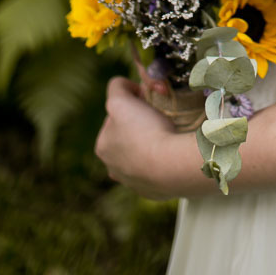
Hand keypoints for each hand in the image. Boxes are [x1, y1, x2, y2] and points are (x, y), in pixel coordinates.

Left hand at [95, 76, 178, 198]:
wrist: (172, 165)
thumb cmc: (143, 130)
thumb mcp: (120, 100)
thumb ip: (116, 88)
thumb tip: (123, 86)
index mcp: (103, 147)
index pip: (116, 115)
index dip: (132, 103)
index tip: (147, 101)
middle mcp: (114, 168)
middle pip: (130, 133)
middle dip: (142, 123)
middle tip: (158, 115)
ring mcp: (135, 181)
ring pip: (144, 151)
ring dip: (152, 140)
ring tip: (167, 133)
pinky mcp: (156, 189)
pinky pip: (159, 166)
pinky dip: (164, 157)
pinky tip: (172, 150)